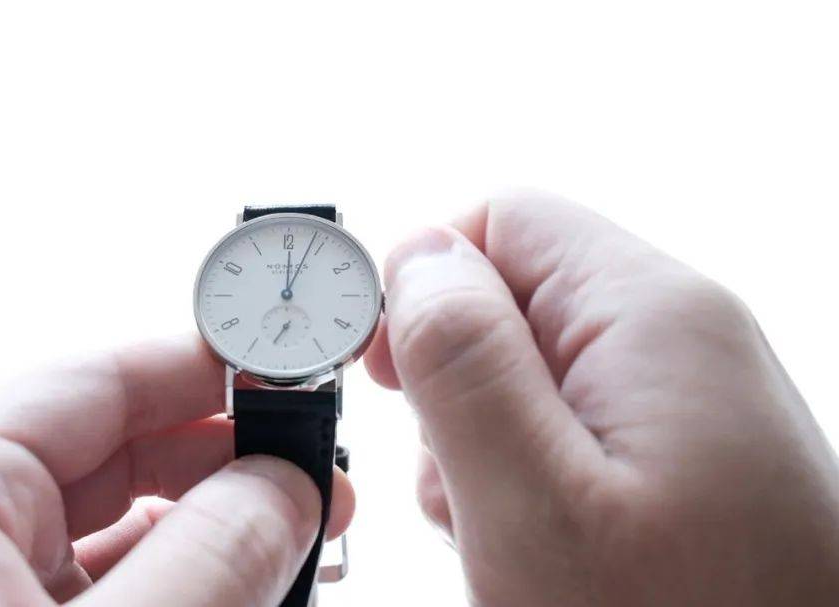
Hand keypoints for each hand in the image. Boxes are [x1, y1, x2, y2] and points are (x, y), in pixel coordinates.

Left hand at [0, 336, 354, 606]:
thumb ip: (208, 564)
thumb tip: (287, 490)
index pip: (92, 384)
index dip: (204, 367)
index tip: (298, 374)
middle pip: (109, 457)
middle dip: (224, 463)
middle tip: (324, 484)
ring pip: (112, 536)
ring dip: (211, 540)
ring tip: (305, 552)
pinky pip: (95, 600)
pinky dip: (175, 597)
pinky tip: (243, 602)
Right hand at [365, 190, 838, 605]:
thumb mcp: (533, 502)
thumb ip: (464, 363)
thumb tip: (417, 256)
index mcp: (650, 315)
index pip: (502, 221)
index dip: (426, 287)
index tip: (393, 378)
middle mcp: (683, 337)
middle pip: (514, 301)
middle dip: (458, 389)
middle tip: (470, 488)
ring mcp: (691, 398)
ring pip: (534, 374)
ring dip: (489, 447)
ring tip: (513, 537)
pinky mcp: (689, 452)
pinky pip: (574, 429)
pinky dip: (533, 480)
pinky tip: (546, 548)